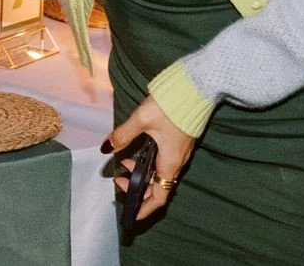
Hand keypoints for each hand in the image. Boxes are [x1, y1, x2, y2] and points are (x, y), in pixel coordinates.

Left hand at [104, 95, 193, 222]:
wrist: (197, 89)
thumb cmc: (171, 107)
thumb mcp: (142, 120)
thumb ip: (123, 135)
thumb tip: (106, 147)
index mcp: (169, 164)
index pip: (158, 197)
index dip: (144, 208)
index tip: (130, 214)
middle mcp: (176, 163)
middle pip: (157, 187)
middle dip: (137, 189)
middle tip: (118, 181)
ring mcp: (179, 153)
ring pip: (159, 174)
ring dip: (141, 174)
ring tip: (123, 163)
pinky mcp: (179, 143)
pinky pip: (163, 162)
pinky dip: (148, 163)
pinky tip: (136, 151)